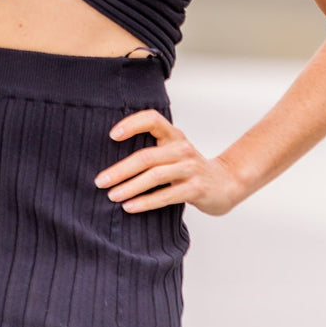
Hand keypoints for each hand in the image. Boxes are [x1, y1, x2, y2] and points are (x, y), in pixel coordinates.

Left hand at [94, 109, 244, 217]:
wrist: (225, 184)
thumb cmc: (189, 169)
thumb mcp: (174, 152)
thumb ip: (152, 150)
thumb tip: (110, 160)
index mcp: (174, 135)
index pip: (152, 119)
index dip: (132, 124)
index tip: (111, 135)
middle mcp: (182, 148)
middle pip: (146, 156)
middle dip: (120, 170)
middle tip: (100, 181)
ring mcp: (190, 168)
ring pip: (154, 176)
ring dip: (129, 187)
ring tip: (111, 195)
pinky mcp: (196, 189)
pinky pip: (166, 196)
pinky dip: (145, 202)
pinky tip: (129, 207)